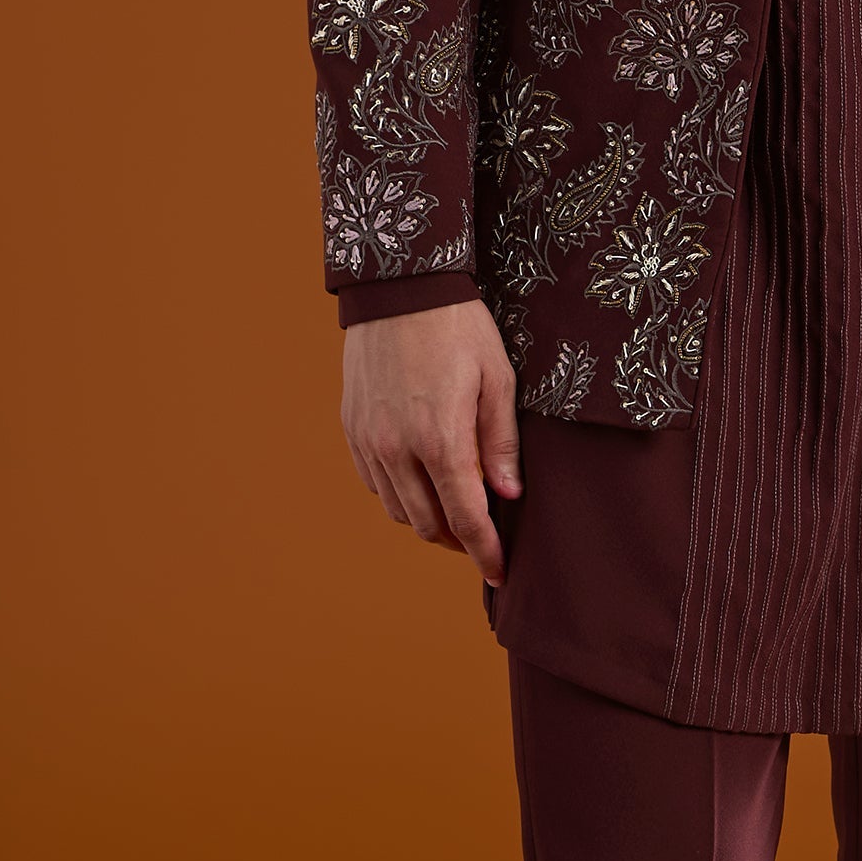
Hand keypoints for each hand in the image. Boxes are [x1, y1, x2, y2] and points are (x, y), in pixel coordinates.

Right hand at [340, 298, 522, 585]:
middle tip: (482, 537)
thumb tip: (508, 496)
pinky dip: (400, 494)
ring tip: (454, 508)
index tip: (499, 572)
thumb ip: (500, 442)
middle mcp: (398, 449)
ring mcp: (370, 441)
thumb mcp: (497, 377)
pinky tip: (421, 480)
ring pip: (399, 510)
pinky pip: (375, 483)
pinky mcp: (353, 428)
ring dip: (428, 520)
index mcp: (441, 438)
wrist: (401, 288)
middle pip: (428, 524)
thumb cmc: (459, 327)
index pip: (465, 517)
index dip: (484, 552)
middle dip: (458, 540)